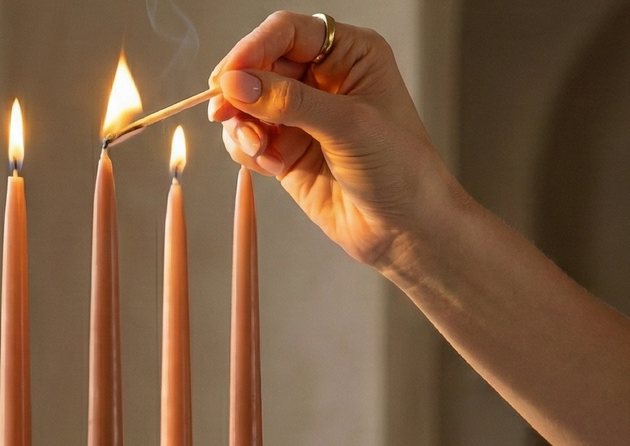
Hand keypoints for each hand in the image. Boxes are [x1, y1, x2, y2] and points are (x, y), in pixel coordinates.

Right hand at [209, 12, 460, 269]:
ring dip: (243, 126)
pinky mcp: (288, 153)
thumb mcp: (348, 126)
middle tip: (224, 112)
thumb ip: (291, 103)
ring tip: (259, 147)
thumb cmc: (400, 169)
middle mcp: (323, 81)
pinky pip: (250, 142)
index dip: (253, 49)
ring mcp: (303, 119)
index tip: (227, 76)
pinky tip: (269, 164)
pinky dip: (248, 151)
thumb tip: (238, 84)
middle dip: (241, 91)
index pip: (288, 33)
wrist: (405, 228)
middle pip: (261, 67)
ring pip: (249, 106)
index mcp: (349, 55)